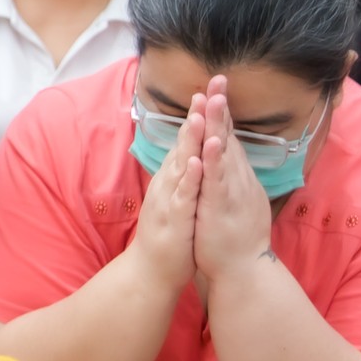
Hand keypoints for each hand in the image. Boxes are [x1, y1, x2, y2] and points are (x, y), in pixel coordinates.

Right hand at [131, 96, 204, 291]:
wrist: (151, 271)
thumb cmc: (169, 234)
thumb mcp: (178, 198)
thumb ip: (182, 175)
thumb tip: (189, 154)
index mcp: (173, 178)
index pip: (186, 142)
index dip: (197, 116)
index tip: (209, 91)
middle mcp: (168, 183)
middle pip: (182, 145)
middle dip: (194, 117)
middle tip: (206, 90)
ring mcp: (169, 200)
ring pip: (180, 166)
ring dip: (189, 141)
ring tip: (200, 116)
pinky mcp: (173, 219)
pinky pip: (182, 196)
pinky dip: (189, 179)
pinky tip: (196, 163)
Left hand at [190, 81, 275, 282]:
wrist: (243, 271)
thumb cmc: (233, 237)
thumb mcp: (232, 200)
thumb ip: (229, 178)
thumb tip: (228, 158)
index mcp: (234, 177)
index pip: (227, 138)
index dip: (222, 112)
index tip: (216, 86)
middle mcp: (237, 179)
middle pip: (228, 137)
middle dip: (222, 107)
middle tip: (218, 78)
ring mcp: (231, 192)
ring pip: (224, 153)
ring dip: (220, 126)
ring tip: (215, 99)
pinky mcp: (222, 208)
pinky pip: (218, 182)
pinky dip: (215, 162)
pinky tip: (213, 143)